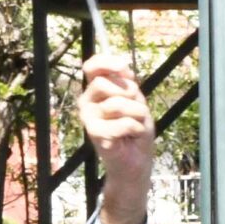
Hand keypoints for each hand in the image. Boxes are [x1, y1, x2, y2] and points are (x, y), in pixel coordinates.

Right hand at [79, 53, 154, 223]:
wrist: (136, 161)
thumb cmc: (136, 130)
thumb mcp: (136, 101)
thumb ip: (128, 83)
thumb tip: (123, 67)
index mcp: (95, 91)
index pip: (92, 66)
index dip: (107, 62)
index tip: (125, 68)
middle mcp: (87, 102)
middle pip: (105, 83)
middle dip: (130, 95)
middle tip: (136, 110)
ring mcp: (88, 118)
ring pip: (117, 103)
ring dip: (137, 114)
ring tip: (136, 125)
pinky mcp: (94, 134)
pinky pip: (123, 123)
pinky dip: (136, 128)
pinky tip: (132, 136)